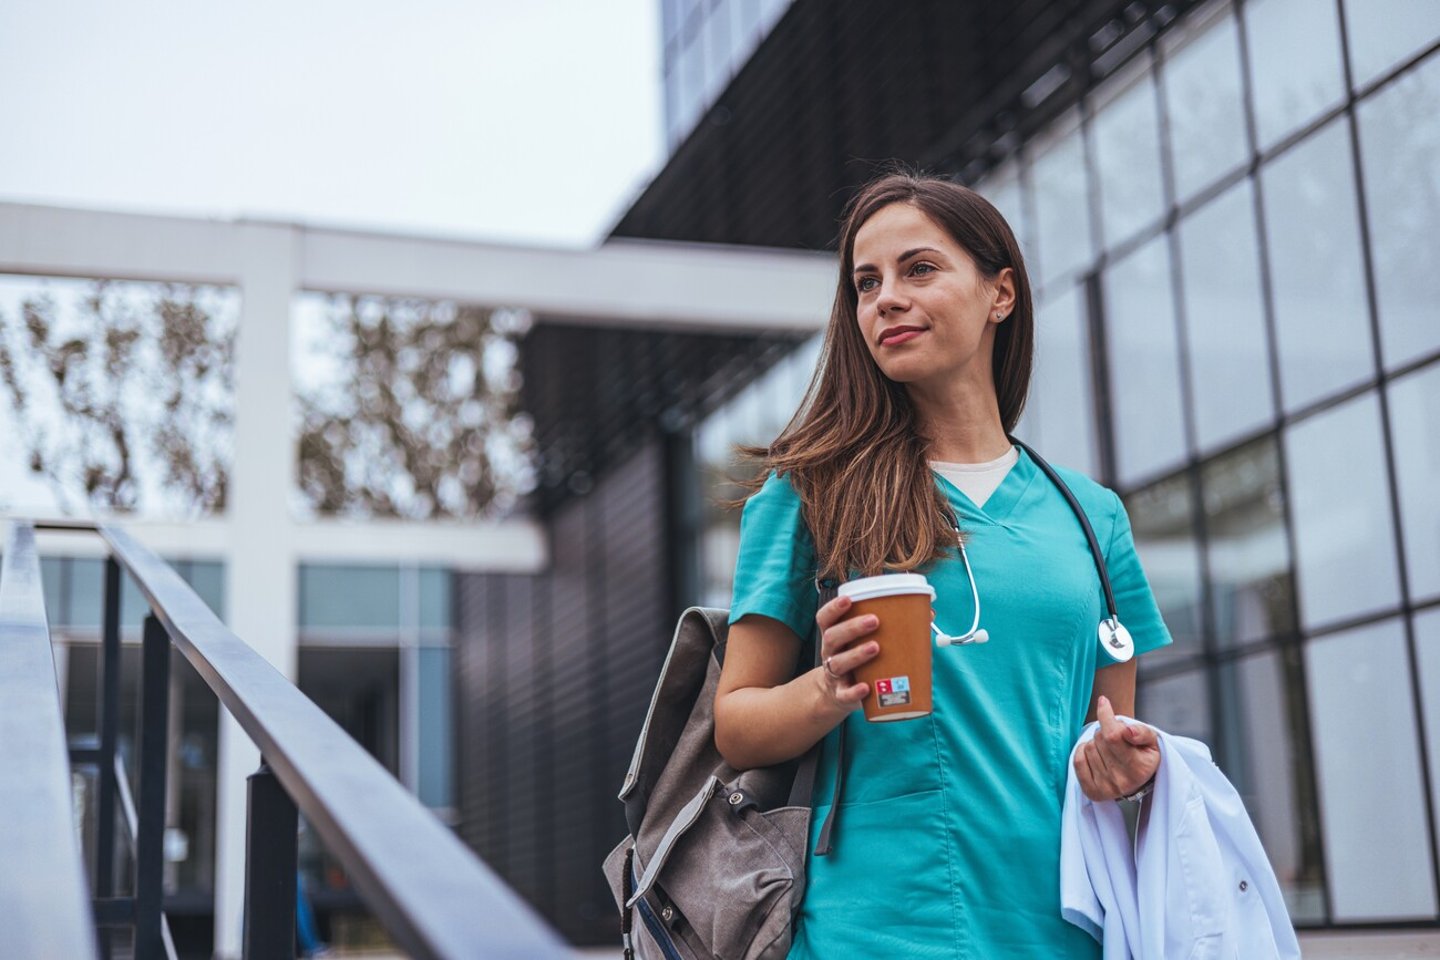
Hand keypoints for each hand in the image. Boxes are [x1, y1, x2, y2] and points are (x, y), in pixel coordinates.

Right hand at [813, 594, 879, 712]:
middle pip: (832, 637)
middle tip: (875, 621)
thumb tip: (928, 614)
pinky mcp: (841, 695)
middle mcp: (831, 653)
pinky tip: (866, 687)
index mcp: (835, 636)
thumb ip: (890, 629)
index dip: (834, 608)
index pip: (826, 618)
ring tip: (876, 648)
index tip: (848, 600)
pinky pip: (844, 693)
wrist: (840, 695)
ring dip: (856, 654)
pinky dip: (854, 691)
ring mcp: (834, 675)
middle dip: (852, 627)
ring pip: (838, 663)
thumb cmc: (859, 661)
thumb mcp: (865, 642)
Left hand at [1075, 695, 1159, 801]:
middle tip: (1115, 737)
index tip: (1103, 702)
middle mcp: (1122, 781)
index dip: (1106, 716)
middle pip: (1101, 739)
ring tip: (1108, 748)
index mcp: (1140, 768)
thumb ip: (1142, 732)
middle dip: (1105, 730)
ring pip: (1089, 747)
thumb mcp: (1151, 741)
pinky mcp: (1092, 791)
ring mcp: (1106, 788)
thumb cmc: (1143, 753)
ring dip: (1096, 742)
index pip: (1113, 735)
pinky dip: (1083, 751)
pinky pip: (1077, 760)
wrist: (1137, 778)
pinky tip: (1095, 754)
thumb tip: (1127, 730)